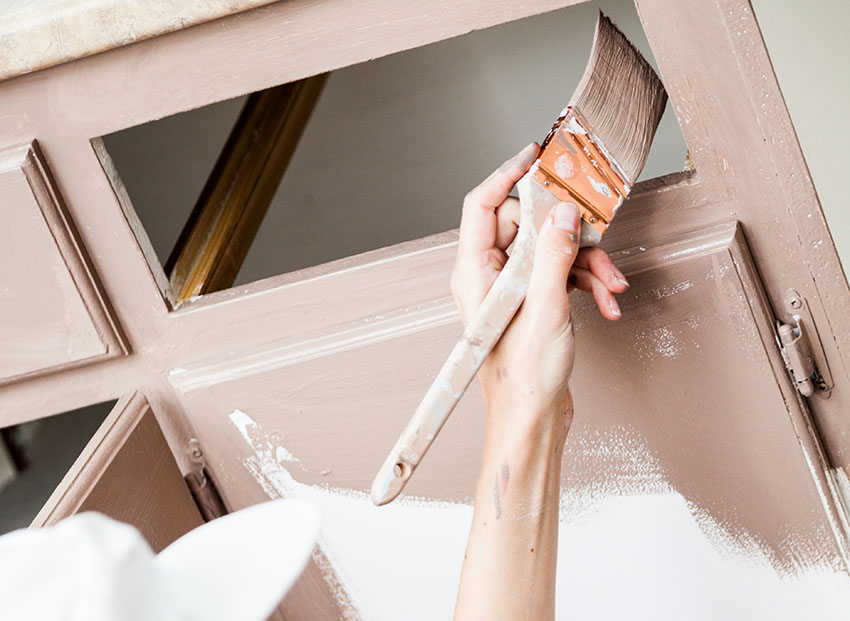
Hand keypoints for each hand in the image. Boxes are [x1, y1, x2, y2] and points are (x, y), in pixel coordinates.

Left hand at [450, 143, 628, 430]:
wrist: (533, 420)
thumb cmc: (524, 378)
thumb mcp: (545, 309)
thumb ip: (554, 255)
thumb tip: (563, 212)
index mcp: (475, 272)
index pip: (481, 204)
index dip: (508, 175)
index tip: (538, 156)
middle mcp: (490, 276)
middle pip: (526, 224)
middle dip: (568, 230)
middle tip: (597, 230)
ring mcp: (512, 289)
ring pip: (550, 249)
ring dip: (586, 262)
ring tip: (611, 284)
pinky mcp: (532, 301)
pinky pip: (560, 273)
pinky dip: (585, 282)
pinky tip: (606, 301)